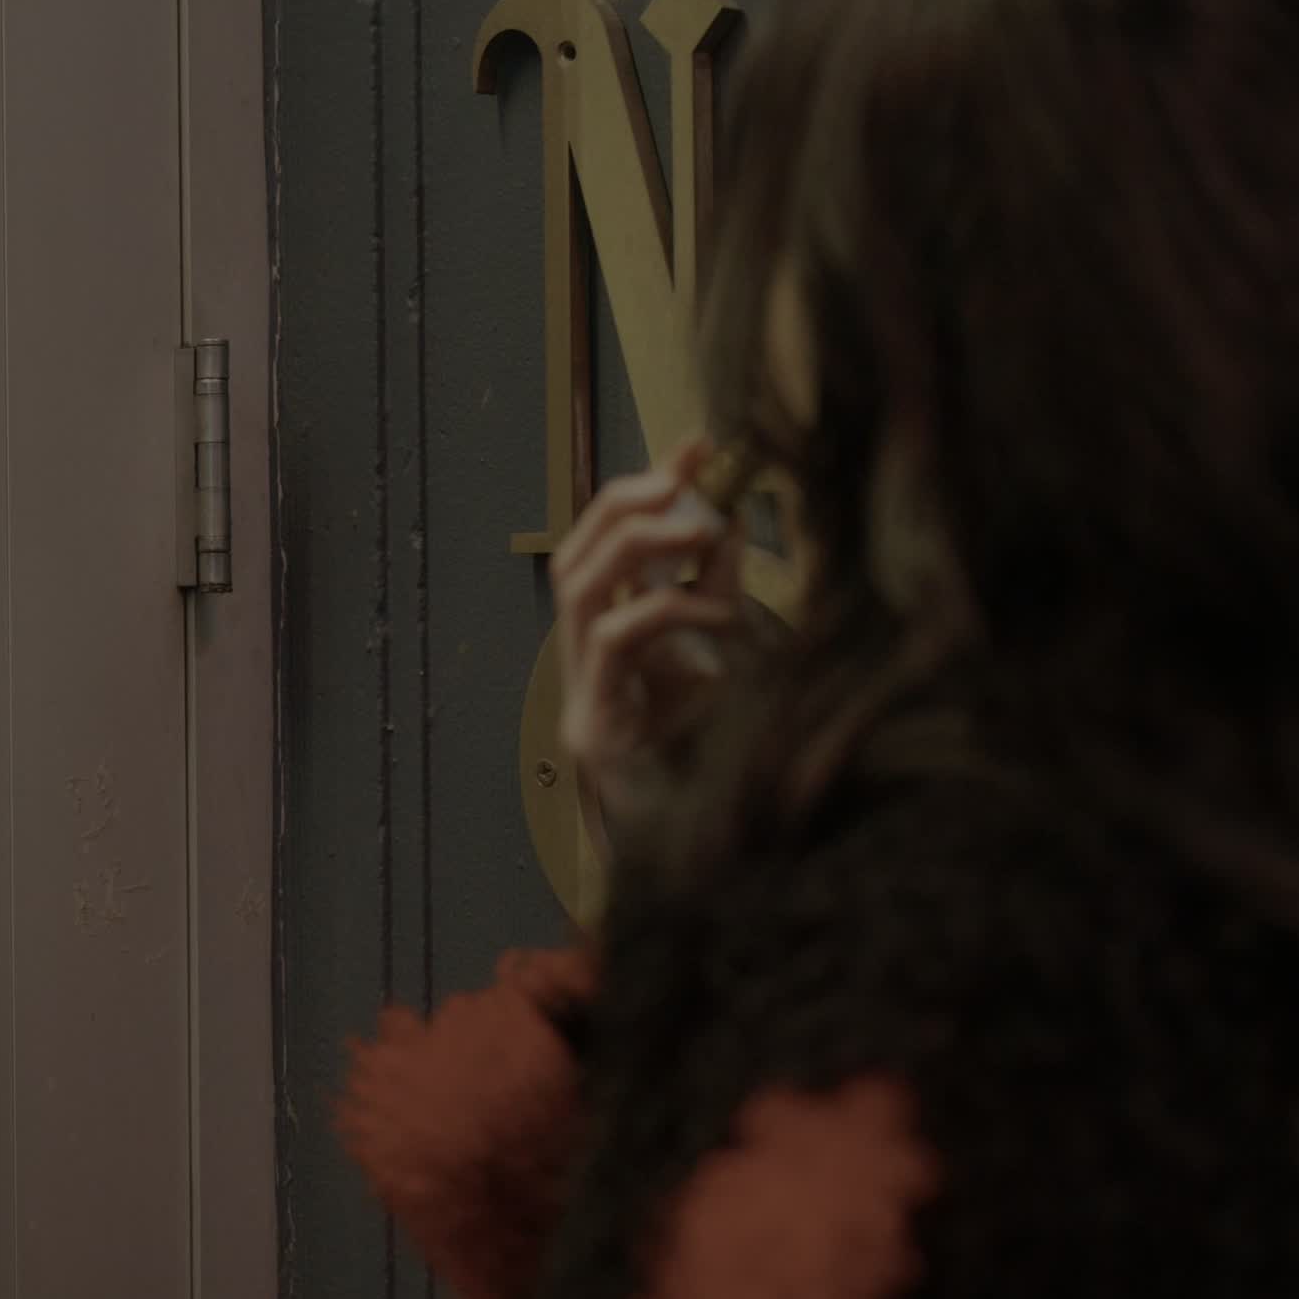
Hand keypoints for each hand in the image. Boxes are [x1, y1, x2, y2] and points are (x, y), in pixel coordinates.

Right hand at [552, 438, 752, 841]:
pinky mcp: (595, 726)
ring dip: (638, 546)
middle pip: (575, 552)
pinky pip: (614, 642)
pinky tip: (715, 615)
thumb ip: (712, 590)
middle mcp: (579, 656)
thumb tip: (723, 519)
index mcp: (605, 635)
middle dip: (632, 506)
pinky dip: (665, 611)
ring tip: (697, 535)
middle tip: (692, 492)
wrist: (690, 854)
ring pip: (577, 584)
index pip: (606, 541)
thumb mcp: (717, 653)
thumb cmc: (704, 758)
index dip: (646, 486)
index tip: (700, 443)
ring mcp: (580, 691)